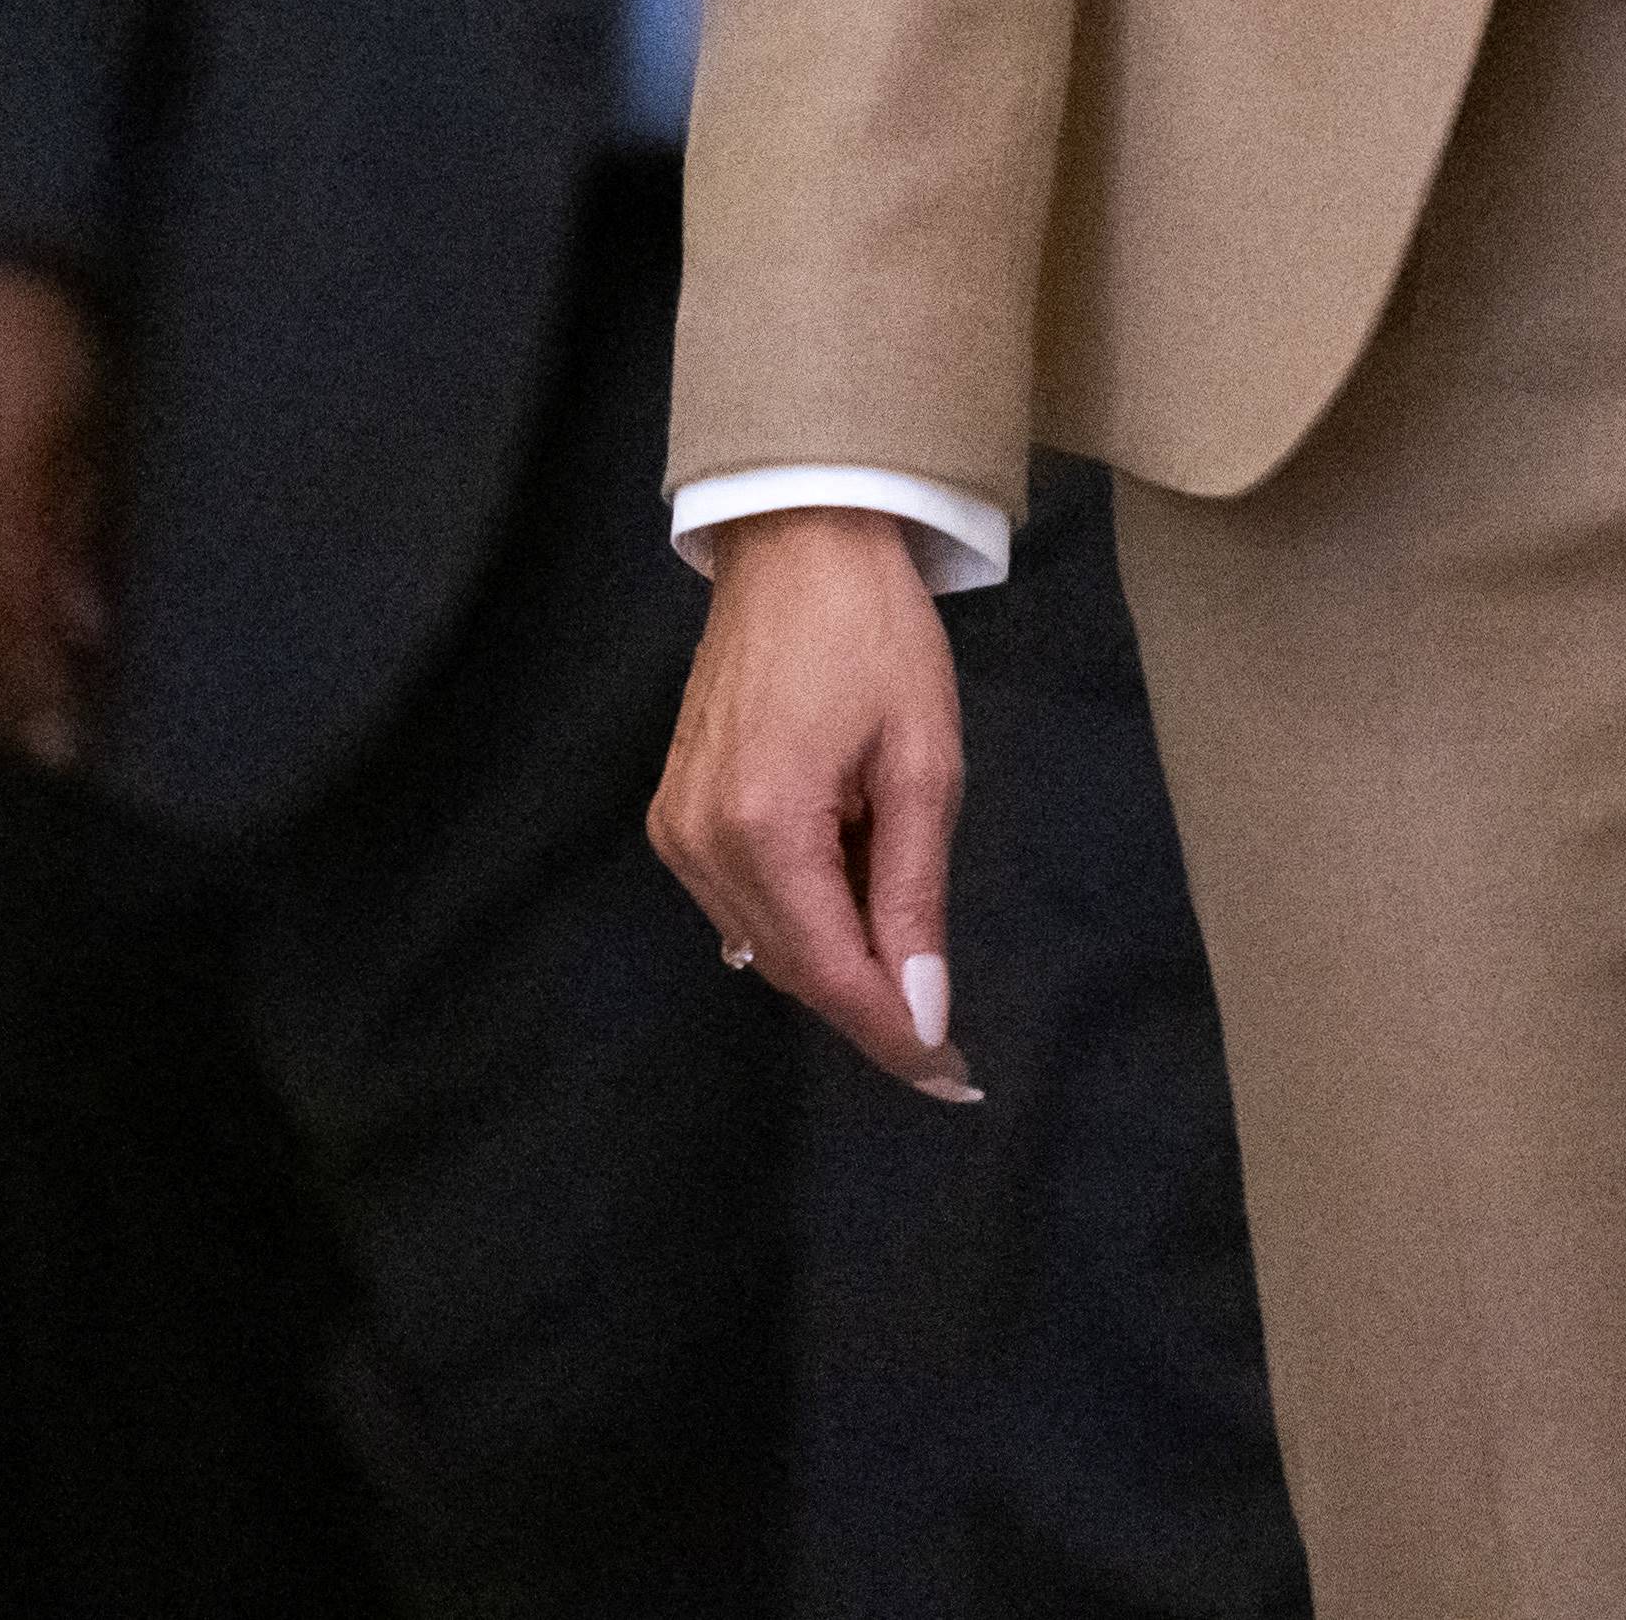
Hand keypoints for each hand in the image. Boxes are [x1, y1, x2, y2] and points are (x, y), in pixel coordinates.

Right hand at [654, 507, 981, 1098]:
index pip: (831, 973)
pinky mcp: (672, 813)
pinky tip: (848, 883)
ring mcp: (676, 830)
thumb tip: (921, 1012)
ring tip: (899, 916)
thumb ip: (914, 895)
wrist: (799, 545)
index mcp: (763, 828)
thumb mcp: (922, 764)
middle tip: (946, 1029)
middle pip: (795, 966)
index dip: (893, 1035)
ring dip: (838, 950)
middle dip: (871, 998)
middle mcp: (700, 844)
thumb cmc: (876, 638)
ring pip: (768, 940)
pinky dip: (801, 910)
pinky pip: (741, 900)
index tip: (953, 1080)